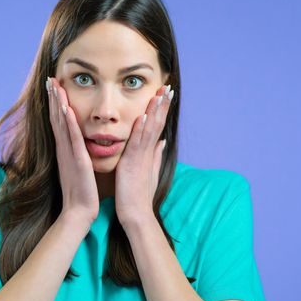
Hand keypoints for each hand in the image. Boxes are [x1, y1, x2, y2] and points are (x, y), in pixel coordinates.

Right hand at [47, 77, 99, 224]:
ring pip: (62, 124)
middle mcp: (64, 149)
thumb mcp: (79, 168)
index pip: (59, 122)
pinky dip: (69, 122)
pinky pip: (72, 138)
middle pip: (56, 118)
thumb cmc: (82, 192)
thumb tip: (81, 145)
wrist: (79, 212)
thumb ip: (79, 154)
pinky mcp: (77, 160)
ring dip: (57, 104)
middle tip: (50, 79)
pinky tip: (66, 109)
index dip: (56, 104)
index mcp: (66, 150)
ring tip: (54, 86)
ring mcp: (69, 153)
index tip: (54, 87)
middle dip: (53, 98)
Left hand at [114, 84, 173, 226]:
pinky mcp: (133, 163)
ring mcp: (142, 156)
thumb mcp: (147, 170)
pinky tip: (144, 116)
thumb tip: (162, 141)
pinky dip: (141, 129)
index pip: (157, 125)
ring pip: (150, 129)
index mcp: (148, 151)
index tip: (165, 93)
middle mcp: (148, 151)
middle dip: (162, 105)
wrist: (135, 213)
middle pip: (157, 123)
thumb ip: (154, 154)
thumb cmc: (138, 193)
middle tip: (167, 87)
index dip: (162, 109)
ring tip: (160, 94)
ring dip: (155, 111)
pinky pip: (138, 143)